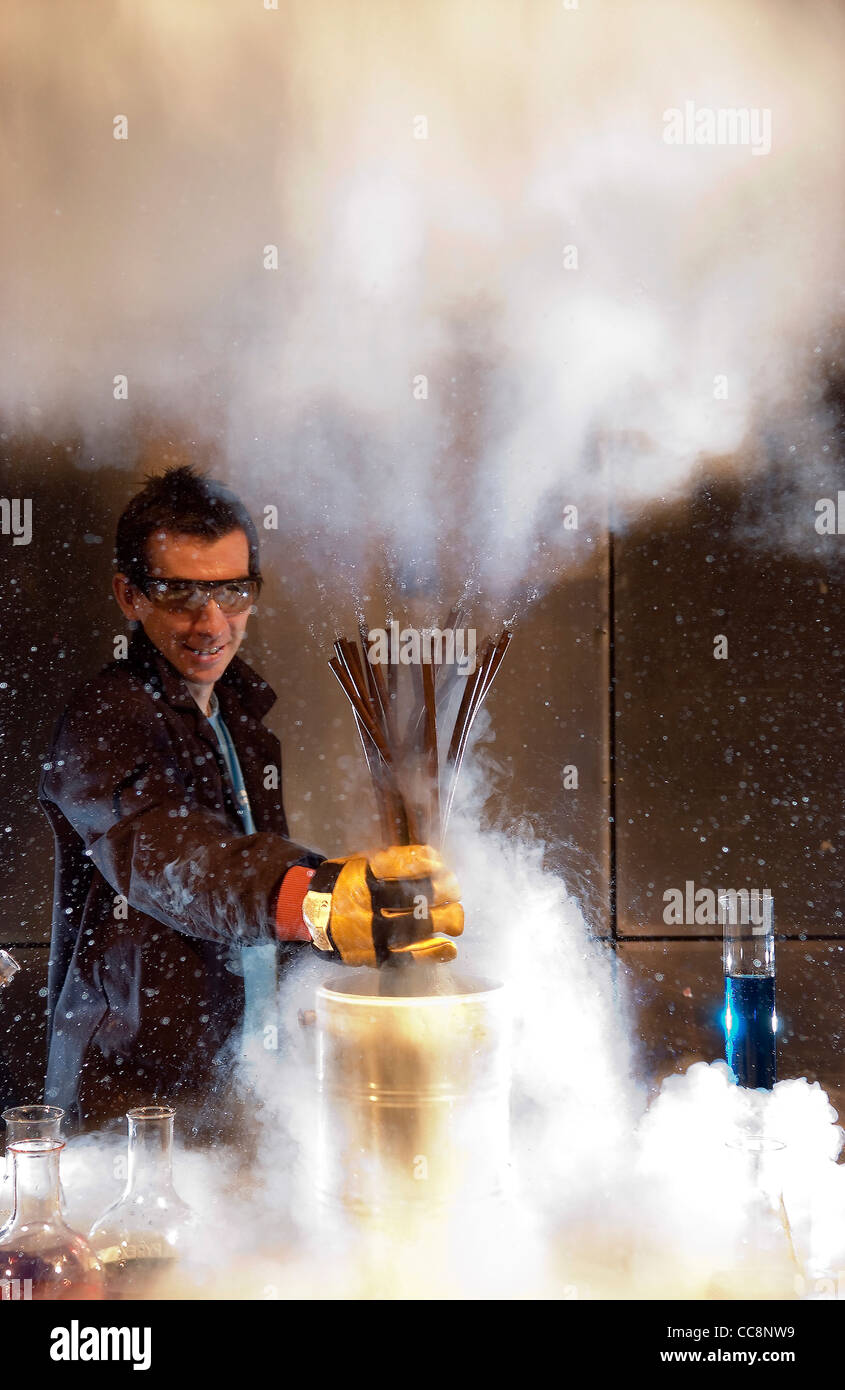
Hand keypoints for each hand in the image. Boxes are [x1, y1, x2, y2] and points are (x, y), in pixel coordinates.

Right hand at [301, 844, 463, 967]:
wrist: (315, 918)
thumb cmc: (345, 885)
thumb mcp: (361, 862)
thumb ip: (393, 860)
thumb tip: (433, 859)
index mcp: (361, 878)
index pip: (401, 866)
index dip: (427, 864)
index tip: (440, 865)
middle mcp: (365, 906)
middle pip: (412, 898)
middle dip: (440, 893)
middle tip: (453, 891)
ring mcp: (370, 934)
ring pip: (414, 929)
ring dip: (442, 922)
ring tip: (456, 919)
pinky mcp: (375, 957)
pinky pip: (408, 958)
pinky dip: (432, 954)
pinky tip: (449, 949)